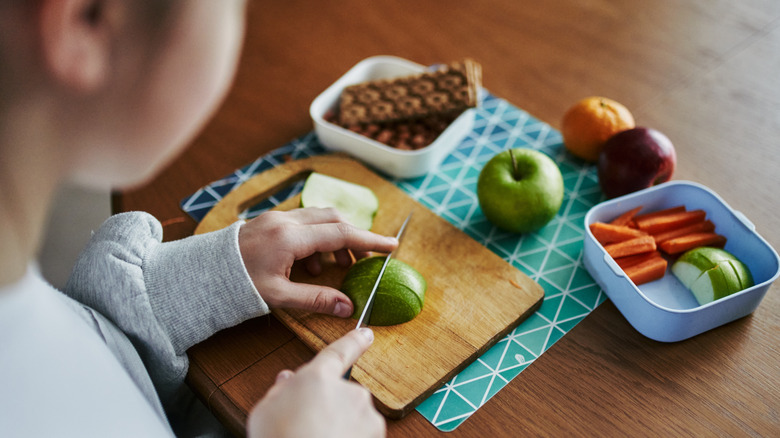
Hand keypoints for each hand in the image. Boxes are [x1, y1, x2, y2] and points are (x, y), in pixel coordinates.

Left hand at [238, 208, 397, 316]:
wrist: (201, 272)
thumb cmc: (235, 285)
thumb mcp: (278, 296)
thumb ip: (316, 299)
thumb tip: (348, 307)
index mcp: (289, 238)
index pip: (341, 234)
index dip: (370, 241)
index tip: (391, 246)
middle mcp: (285, 220)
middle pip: (334, 219)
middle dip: (355, 237)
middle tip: (364, 259)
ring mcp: (277, 217)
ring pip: (320, 217)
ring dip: (335, 237)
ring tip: (336, 265)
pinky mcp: (271, 220)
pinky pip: (304, 220)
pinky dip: (318, 236)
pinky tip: (311, 262)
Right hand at [247, 328, 385, 437]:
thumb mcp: (266, 411)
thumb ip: (280, 391)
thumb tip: (287, 381)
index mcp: (318, 378)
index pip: (339, 352)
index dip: (353, 341)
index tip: (366, 334)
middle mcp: (348, 391)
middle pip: (342, 392)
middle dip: (330, 404)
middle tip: (309, 422)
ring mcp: (366, 414)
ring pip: (354, 415)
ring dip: (342, 424)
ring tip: (317, 437)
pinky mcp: (375, 434)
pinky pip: (363, 433)